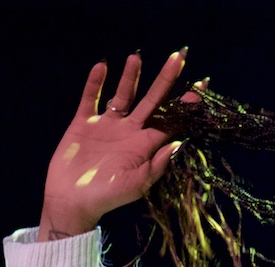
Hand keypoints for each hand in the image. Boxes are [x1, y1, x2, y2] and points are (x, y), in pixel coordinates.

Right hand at [39, 49, 201, 241]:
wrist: (72, 202)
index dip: (186, 104)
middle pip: (152, 100)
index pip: (171, 120)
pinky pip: (90, 98)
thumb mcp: (136, 185)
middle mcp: (129, 131)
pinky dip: (94, 83)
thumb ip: (157, 165)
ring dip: (130, 77)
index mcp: (145, 145)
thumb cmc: (107, 197)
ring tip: (137, 57)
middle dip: (165, 80)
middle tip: (179, 57)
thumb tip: (179, 143)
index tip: (202, 85)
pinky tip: (102, 66)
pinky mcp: (83, 124)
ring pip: (122, 95)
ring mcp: (106, 126)